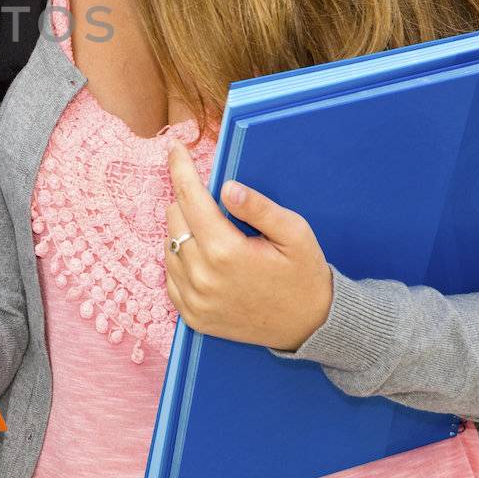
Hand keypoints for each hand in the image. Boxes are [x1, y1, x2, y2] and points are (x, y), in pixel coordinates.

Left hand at [163, 141, 333, 351]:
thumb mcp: (295, 233)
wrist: (309, 328)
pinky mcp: (192, 317)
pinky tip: (206, 259)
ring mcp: (194, 301)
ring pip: (169, 247)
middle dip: (189, 201)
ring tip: (215, 234)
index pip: (190, 198)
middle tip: (215, 205)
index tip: (175, 149)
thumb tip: (228, 187)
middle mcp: (203, 277)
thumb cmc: (304, 274)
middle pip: (175, 219)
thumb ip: (259, 207)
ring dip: (185, 232)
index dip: (181, 169)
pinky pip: (171, 277)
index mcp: (226, 252)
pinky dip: (182, 261)